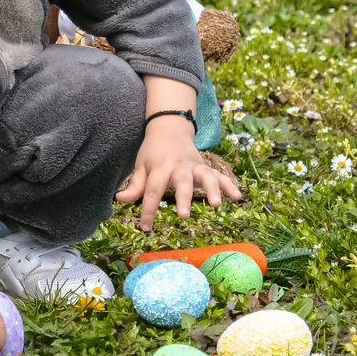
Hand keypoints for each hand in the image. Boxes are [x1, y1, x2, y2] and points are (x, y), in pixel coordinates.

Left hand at [116, 115, 241, 229]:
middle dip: (183, 198)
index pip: (152, 190)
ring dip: (212, 189)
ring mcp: (194, 165)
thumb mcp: (141, 165)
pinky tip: (237, 196)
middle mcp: (179, 166)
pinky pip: (219, 175)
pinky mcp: (205, 166)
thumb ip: (135, 185)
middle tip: (184, 215)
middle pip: (181, 182)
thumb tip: (119, 200)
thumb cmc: (153, 151)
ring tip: (216, 205)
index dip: (148, 210)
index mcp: (160, 166)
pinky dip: (229, 184)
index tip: (146, 228)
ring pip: (205, 176)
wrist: (170, 128)